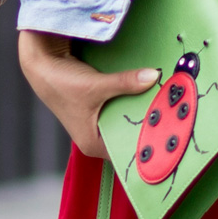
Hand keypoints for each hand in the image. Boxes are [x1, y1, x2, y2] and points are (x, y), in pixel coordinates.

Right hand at [18, 29, 158, 160]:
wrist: (41, 65)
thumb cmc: (62, 83)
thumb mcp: (95, 85)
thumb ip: (125, 83)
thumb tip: (153, 76)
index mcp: (93, 143)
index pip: (127, 153)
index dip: (148, 146)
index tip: (172, 138)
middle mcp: (96, 137)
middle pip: (130, 136)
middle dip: (150, 126)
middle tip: (176, 119)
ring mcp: (98, 123)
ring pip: (127, 120)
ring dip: (142, 112)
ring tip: (169, 106)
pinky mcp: (100, 107)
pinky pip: (123, 108)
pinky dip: (134, 101)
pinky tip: (152, 94)